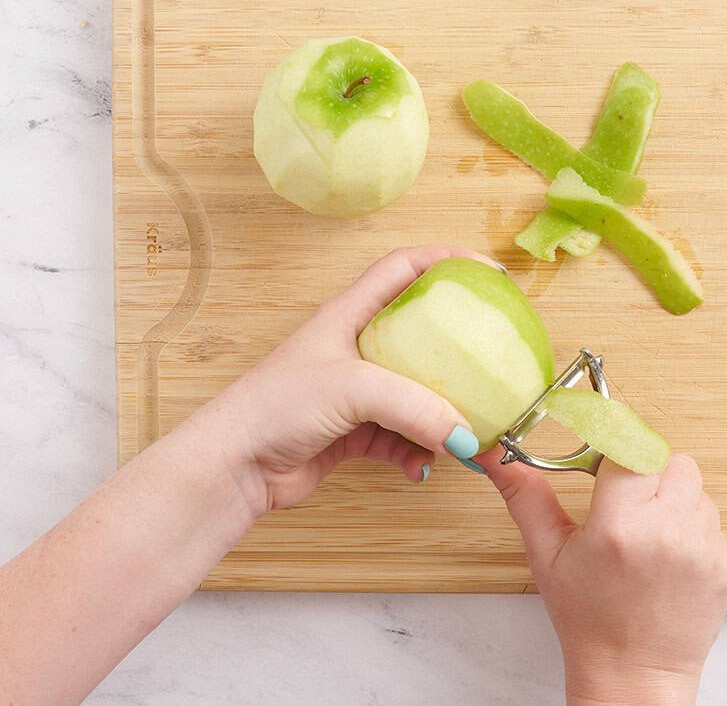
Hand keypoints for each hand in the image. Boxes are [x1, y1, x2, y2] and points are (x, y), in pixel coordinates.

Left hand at [189, 245, 492, 515]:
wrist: (233, 467)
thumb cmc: (275, 407)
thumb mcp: (353, 389)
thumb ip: (417, 407)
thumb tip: (468, 435)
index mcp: (349, 314)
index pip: (403, 268)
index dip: (446, 260)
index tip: (488, 273)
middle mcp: (354, 347)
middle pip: (420, 334)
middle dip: (457, 350)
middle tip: (492, 359)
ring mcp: (355, 392)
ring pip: (416, 393)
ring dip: (441, 416)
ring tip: (464, 435)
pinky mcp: (353, 433)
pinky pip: (402, 437)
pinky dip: (416, 451)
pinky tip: (419, 467)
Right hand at [479, 451, 726, 704]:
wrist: (634, 674)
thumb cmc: (588, 620)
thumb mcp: (548, 556)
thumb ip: (527, 497)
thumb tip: (496, 457)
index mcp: (620, 525)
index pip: (631, 447)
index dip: (618, 452)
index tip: (608, 464)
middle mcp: (667, 531)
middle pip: (670, 460)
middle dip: (647, 474)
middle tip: (627, 506)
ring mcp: (703, 548)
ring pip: (695, 488)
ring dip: (673, 500)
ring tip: (647, 536)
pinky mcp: (725, 564)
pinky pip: (711, 521)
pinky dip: (691, 529)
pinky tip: (667, 559)